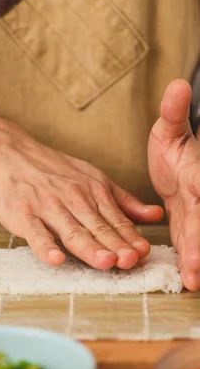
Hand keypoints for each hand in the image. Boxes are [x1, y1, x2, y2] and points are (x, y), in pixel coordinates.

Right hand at [0, 126, 162, 268]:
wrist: (8, 155)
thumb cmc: (52, 171)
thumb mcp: (93, 179)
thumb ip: (123, 201)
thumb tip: (155, 215)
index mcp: (93, 191)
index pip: (116, 219)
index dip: (130, 237)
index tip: (143, 253)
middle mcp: (73, 199)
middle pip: (98, 227)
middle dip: (116, 245)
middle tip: (131, 261)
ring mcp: (48, 208)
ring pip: (72, 231)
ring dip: (89, 248)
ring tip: (105, 262)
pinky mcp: (24, 215)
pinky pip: (36, 233)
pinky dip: (45, 247)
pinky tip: (56, 259)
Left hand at [149, 79, 199, 290]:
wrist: (179, 164)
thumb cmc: (177, 147)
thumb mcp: (172, 130)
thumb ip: (175, 113)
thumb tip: (176, 84)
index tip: (194, 247)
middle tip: (194, 277)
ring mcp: (198, 218)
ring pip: (199, 242)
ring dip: (198, 264)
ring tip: (191, 284)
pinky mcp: (190, 231)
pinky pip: (191, 247)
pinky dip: (191, 263)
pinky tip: (186, 281)